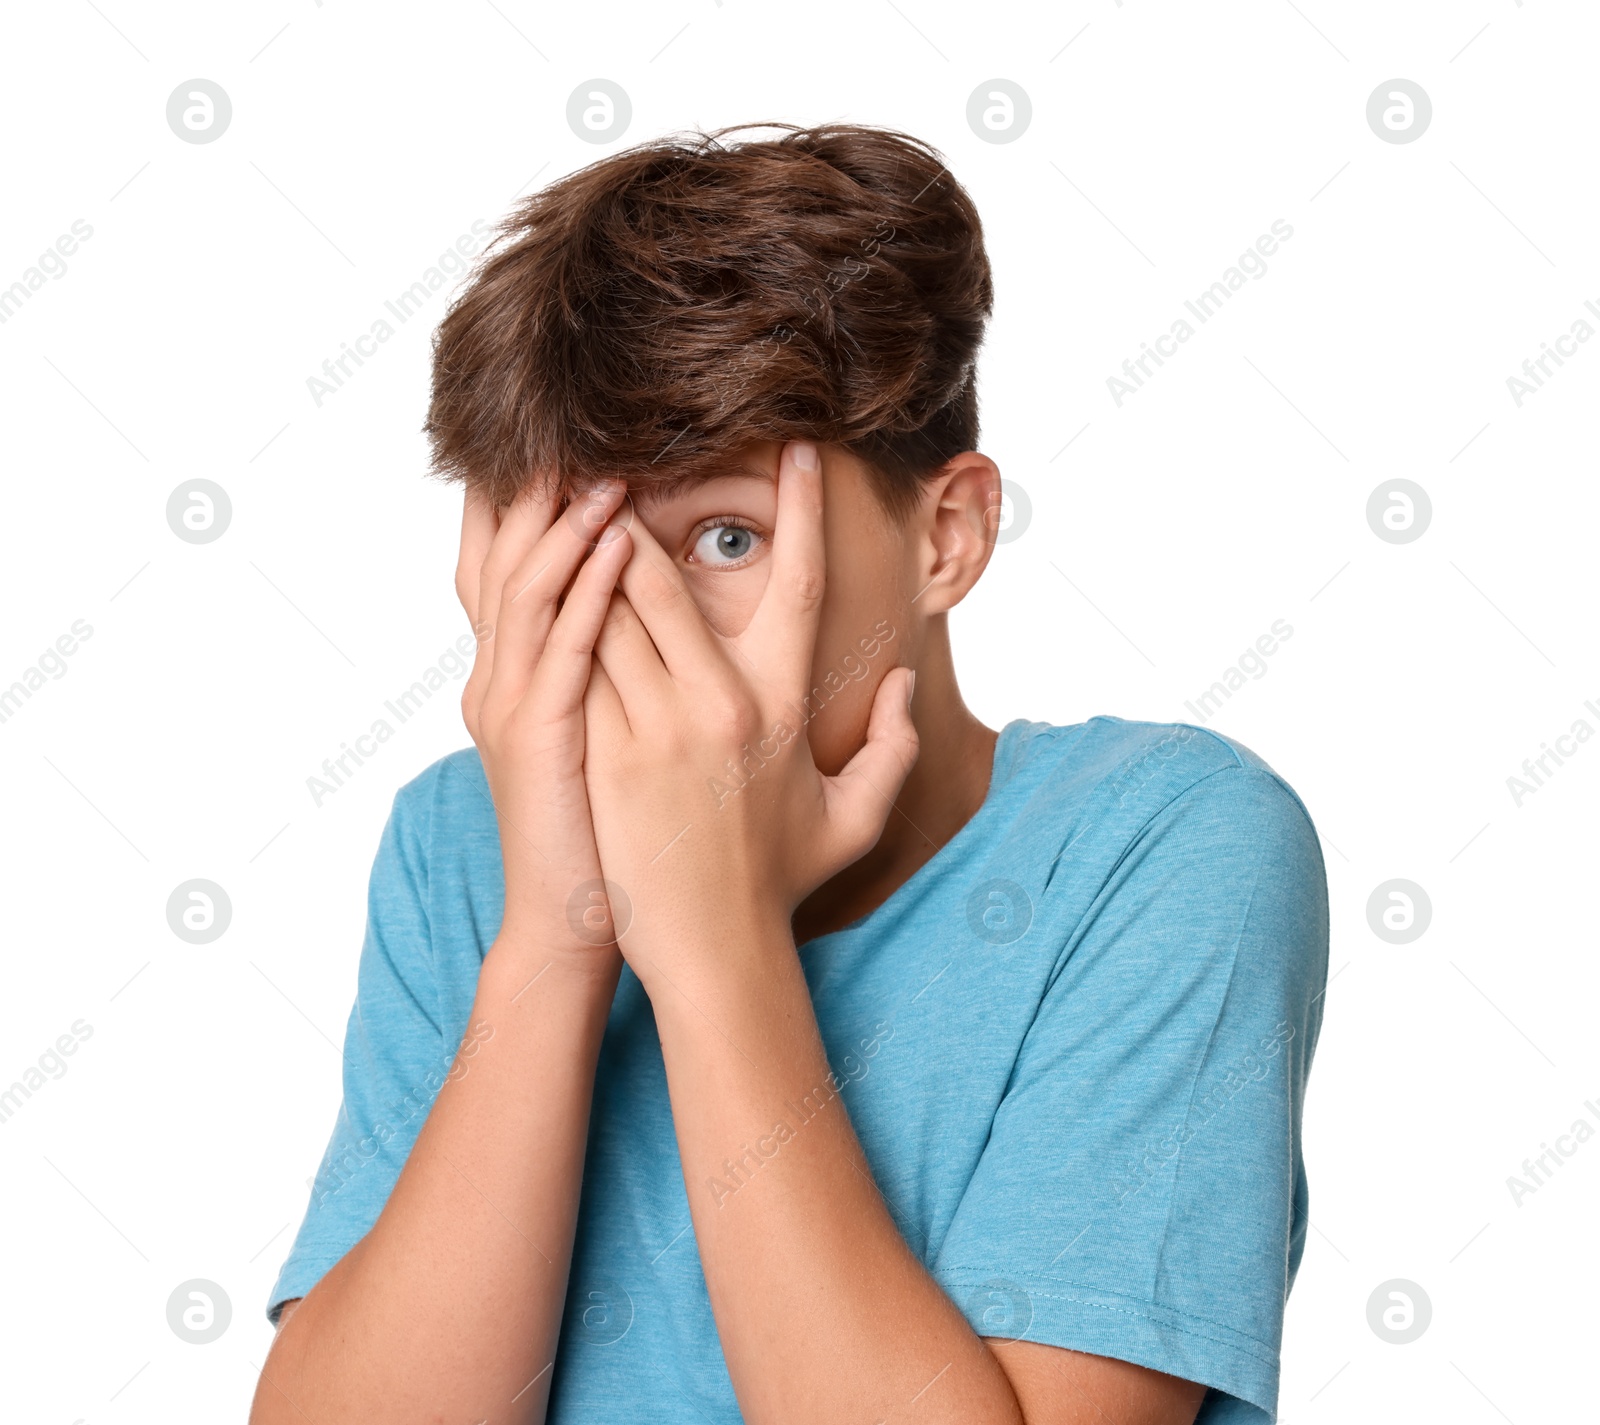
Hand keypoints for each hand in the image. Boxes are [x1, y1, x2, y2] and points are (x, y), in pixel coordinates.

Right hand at [456, 478, 632, 960]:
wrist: (571, 919)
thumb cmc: (597, 830)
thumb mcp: (584, 735)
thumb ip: (593, 669)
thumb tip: (629, 608)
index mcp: (508, 676)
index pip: (499, 565)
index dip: (516, 500)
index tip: (552, 441)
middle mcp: (496, 679)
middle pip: (499, 559)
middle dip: (531, 491)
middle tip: (570, 427)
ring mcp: (510, 706)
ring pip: (524, 590)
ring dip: (564, 525)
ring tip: (605, 469)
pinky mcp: (540, 737)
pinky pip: (561, 647)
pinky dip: (584, 589)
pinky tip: (615, 545)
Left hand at [580, 441, 918, 985]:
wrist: (712, 950)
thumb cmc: (782, 882)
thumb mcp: (856, 818)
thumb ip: (893, 747)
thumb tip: (902, 683)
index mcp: (784, 707)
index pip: (802, 588)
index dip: (803, 513)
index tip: (795, 451)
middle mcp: (721, 704)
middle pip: (669, 579)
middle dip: (642, 509)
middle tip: (623, 456)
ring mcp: (655, 727)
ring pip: (611, 609)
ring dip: (590, 551)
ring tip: (571, 498)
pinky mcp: (602, 752)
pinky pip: (577, 662)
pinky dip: (561, 614)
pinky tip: (543, 575)